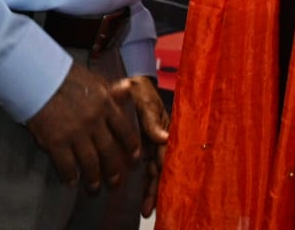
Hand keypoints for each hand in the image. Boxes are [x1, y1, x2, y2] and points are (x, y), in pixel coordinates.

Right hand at [25, 61, 142, 193]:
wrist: (37, 76)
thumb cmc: (64, 76)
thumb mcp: (92, 79)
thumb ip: (110, 90)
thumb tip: (128, 90)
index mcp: (105, 104)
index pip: (124, 130)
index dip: (130, 147)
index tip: (133, 159)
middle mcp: (94, 121)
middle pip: (109, 151)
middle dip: (114, 170)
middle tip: (116, 183)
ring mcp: (75, 133)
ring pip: (90, 162)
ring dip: (94, 179)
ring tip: (94, 188)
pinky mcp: (56, 141)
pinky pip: (66, 165)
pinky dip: (70, 176)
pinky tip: (71, 182)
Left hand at [125, 76, 170, 216]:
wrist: (129, 83)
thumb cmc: (140, 90)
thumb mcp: (145, 101)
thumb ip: (152, 120)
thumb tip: (163, 138)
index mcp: (164, 131)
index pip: (165, 158)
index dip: (163, 176)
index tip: (159, 193)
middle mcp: (160, 141)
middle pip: (160, 170)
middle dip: (155, 191)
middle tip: (148, 210)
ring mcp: (151, 145)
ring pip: (153, 172)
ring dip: (150, 191)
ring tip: (145, 211)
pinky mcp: (143, 146)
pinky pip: (144, 167)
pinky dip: (143, 182)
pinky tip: (139, 197)